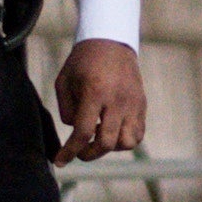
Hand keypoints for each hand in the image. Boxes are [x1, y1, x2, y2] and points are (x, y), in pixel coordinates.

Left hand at [53, 39, 145, 162]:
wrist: (111, 40)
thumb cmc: (83, 61)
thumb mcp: (64, 81)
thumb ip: (66, 110)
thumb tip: (76, 131)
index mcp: (95, 92)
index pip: (83, 132)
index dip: (70, 151)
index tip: (60, 161)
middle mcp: (117, 100)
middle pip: (107, 142)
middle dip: (90, 154)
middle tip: (80, 152)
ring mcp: (133, 103)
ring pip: (127, 142)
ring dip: (110, 147)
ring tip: (100, 136)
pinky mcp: (142, 104)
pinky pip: (138, 134)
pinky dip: (125, 140)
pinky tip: (113, 131)